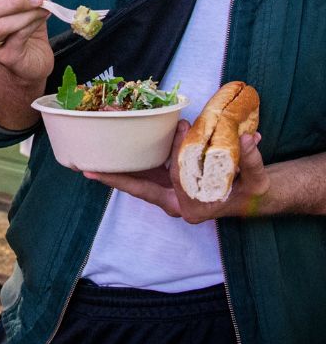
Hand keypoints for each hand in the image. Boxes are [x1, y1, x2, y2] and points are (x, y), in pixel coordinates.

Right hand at [0, 0, 53, 83]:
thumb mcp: (16, 0)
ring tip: (41, 4)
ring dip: (26, 12)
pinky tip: (43, 15)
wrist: (33, 55)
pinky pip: (18, 35)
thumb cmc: (20, 24)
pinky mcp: (5, 58)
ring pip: (1, 25)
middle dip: (12, 0)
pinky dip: (33, 21)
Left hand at [85, 124, 269, 222]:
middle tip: (86, 169)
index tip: (166, 136)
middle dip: (115, 178)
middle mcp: (176, 205)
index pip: (171, 181)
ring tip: (89, 162)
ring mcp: (169, 197)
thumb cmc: (253, 190)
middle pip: (140, 189)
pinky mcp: (167, 187)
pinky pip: (145, 176)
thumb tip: (251, 138)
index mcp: (194, 207)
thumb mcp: (257, 178)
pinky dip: (132, 166)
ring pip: (139, 184)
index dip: (164, 160)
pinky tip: (115, 153)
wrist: (251, 199)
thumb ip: (253, 160)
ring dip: (116, 172)